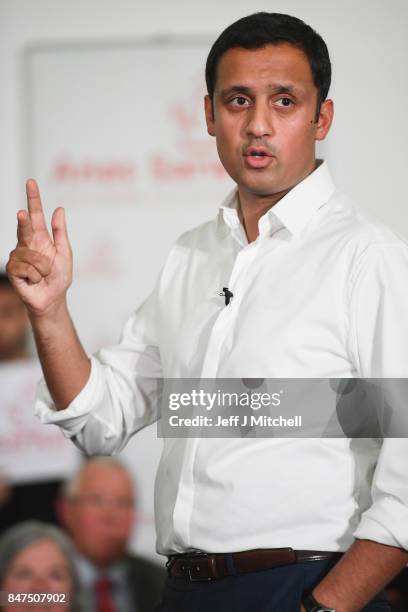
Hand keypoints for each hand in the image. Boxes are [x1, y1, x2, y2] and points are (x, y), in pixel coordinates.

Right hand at [6, 179, 72, 316]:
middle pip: (24, 225)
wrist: (52, 299)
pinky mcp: (13, 269)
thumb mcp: (64, 252)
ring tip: (43, 275)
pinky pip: (24, 267)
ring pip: (29, 253)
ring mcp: (18, 256)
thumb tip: (59, 209)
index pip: (36, 215)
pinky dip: (34, 275)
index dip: (33, 199)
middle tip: (22, 213)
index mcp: (41, 238)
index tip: (31, 182)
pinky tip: (34, 280)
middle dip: (23, 220)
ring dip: (41, 267)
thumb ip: (60, 232)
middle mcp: (27, 244)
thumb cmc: (59, 277)